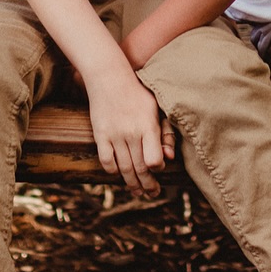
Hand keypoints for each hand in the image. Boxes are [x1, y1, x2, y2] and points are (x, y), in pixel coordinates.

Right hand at [85, 63, 172, 197]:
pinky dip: (113, 171)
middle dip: (148, 185)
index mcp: (148, 126)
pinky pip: (106, 161)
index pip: (154, 160)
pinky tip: (119, 174)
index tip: (159, 168)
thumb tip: (170, 157)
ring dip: (132, 184)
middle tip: (152, 193)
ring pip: (123, 169)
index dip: (158, 168)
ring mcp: (114, 136)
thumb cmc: (137, 93)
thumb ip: (165, 133)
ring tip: (138, 191)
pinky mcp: (100, 135)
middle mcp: (131, 133)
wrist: (109, 78)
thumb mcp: (156, 108)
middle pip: (140, 169)